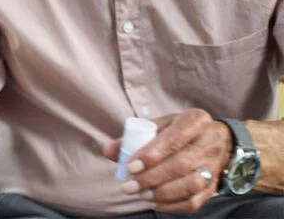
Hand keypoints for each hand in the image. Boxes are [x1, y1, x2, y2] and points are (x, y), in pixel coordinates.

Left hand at [102, 109, 231, 212]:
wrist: (216, 141)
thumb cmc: (179, 131)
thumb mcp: (160, 125)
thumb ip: (133, 137)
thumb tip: (109, 150)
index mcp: (196, 121)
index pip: (174, 138)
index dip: (152, 154)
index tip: (130, 166)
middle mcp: (209, 143)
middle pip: (181, 164)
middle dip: (152, 178)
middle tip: (129, 186)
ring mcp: (215, 166)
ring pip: (191, 185)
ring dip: (162, 193)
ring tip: (140, 194)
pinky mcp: (214, 186)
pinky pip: (195, 201)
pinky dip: (172, 205)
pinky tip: (153, 202)